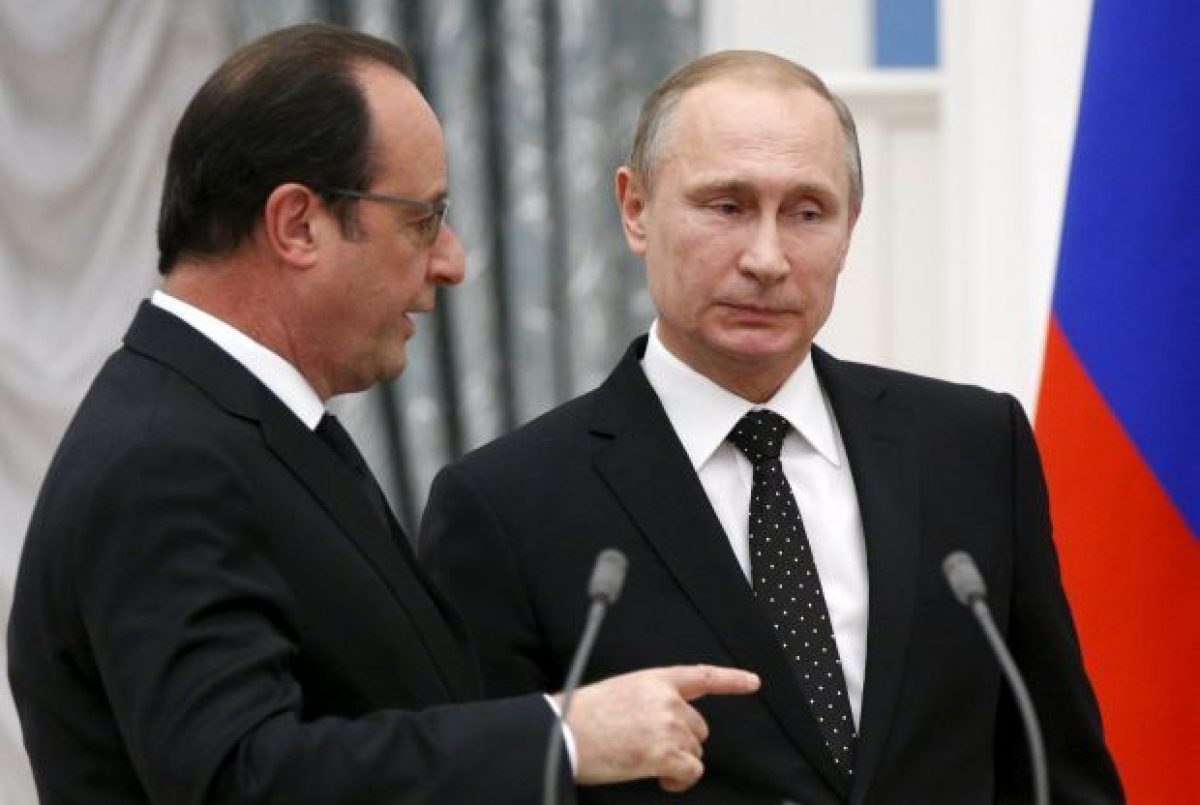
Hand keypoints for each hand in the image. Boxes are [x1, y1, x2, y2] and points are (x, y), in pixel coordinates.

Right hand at [559, 664, 759, 791]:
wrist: (566, 732)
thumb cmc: (582, 716)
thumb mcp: (621, 692)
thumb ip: (649, 700)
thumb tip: (662, 723)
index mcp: (655, 679)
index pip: (702, 677)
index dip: (731, 680)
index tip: (752, 682)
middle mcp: (668, 700)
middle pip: (698, 727)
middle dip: (682, 742)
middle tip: (652, 750)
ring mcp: (669, 726)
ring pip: (694, 751)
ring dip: (676, 761)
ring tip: (647, 762)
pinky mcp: (666, 753)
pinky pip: (691, 771)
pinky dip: (678, 779)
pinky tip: (660, 777)